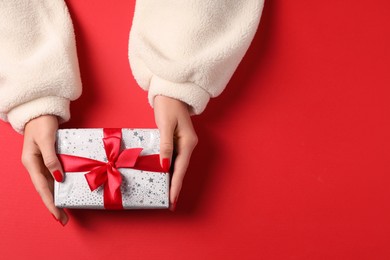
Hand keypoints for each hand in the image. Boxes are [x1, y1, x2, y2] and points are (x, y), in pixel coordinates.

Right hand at [22, 115, 67, 224]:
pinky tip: (66, 191)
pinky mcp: (49, 157)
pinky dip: (60, 184)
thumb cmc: (42, 123)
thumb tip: (58, 178)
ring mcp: (41, 162)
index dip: (50, 202)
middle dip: (53, 205)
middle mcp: (35, 165)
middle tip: (63, 219)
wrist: (41, 110)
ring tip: (65, 210)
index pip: (42, 187)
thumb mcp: (46, 140)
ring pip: (50, 184)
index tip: (57, 215)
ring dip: (57, 196)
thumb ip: (51, 159)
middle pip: (45, 189)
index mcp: (31, 162)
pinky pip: (54, 174)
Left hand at [154, 96, 197, 210]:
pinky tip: (166, 176)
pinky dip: (170, 169)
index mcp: (188, 142)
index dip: (176, 184)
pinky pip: (175, 158)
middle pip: (181, 169)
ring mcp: (184, 143)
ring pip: (178, 165)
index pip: (181, 168)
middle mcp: (188, 144)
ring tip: (168, 194)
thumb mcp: (165, 125)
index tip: (172, 199)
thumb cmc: (168, 105)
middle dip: (175, 186)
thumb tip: (165, 165)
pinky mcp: (178, 140)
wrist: (171, 91)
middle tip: (170, 203)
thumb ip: (166, 145)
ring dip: (173, 179)